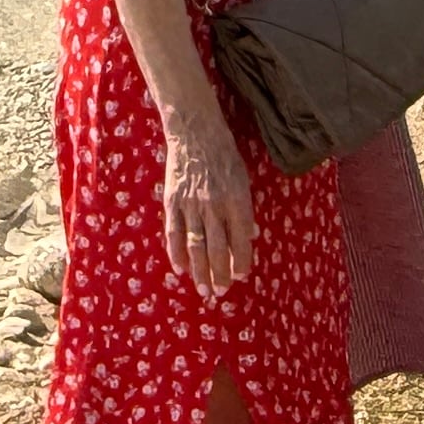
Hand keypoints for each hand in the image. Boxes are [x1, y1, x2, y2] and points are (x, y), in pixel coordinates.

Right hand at [161, 98, 257, 297]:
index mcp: (236, 199)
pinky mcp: (173, 202)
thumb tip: (250, 237)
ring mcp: (191, 205)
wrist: (195, 132)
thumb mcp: (243, 179)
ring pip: (195, 246)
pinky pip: (173, 233)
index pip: (241, 239)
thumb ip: (245, 210)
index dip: (241, 260)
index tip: (241, 275)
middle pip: (218, 248)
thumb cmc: (224, 155)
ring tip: (204, 288)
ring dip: (200, 271)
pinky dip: (176, 254)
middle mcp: (214, 205)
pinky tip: (181, 269)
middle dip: (221, 273)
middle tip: (221, 291)